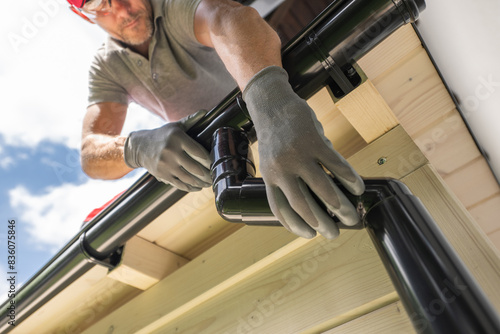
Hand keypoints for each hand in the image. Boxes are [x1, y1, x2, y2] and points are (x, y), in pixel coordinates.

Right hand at [124, 110, 211, 191]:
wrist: (140, 147)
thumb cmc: (162, 135)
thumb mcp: (175, 126)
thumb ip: (191, 120)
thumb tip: (205, 111)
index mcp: (177, 138)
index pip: (198, 152)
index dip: (210, 160)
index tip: (217, 164)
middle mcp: (171, 151)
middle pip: (195, 167)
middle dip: (208, 174)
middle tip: (216, 177)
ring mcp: (166, 165)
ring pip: (189, 178)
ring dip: (201, 182)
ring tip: (209, 183)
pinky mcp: (162, 175)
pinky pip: (179, 184)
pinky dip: (191, 187)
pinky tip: (198, 187)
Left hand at [242, 66, 364, 238]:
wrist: (272, 104)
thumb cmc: (274, 136)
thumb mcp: (272, 161)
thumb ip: (290, 179)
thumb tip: (314, 198)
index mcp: (269, 177)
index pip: (280, 209)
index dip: (294, 225)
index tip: (309, 235)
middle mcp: (281, 170)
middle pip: (303, 205)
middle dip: (321, 224)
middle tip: (334, 234)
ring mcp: (297, 156)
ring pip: (323, 189)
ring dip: (340, 206)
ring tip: (351, 216)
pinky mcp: (313, 141)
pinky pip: (336, 165)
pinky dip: (349, 178)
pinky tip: (357, 187)